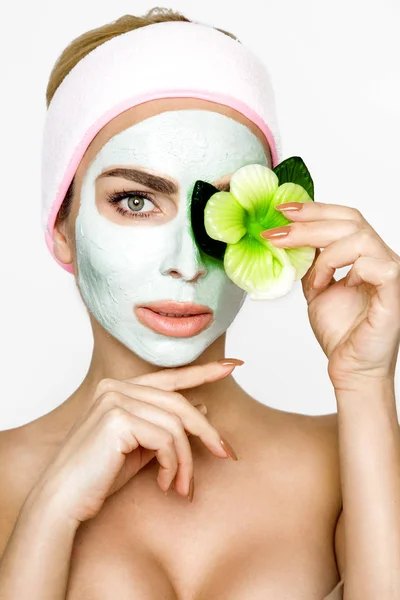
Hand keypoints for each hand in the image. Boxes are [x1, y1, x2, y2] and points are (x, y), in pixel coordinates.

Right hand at [25, 361, 238, 524]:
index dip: (204, 372)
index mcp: (119, 388)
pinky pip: (166, 438)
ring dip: (186, 460)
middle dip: (207, 431)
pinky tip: (164, 483)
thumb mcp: (141, 448)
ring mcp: (114, 399)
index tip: (234, 365)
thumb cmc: (99, 476)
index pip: (170, 377)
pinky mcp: (117, 418)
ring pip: (176, 424)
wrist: (64, 500)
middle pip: (179, 402)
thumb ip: (166, 426)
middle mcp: (115, 387)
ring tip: (182, 486)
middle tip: (227, 454)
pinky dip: (173, 464)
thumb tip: (203, 406)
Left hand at [262, 202, 399, 386]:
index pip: (344, 217)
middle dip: (308, 224)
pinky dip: (349, 271)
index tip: (282, 211)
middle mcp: (380, 258)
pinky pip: (376, 264)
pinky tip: (336, 286)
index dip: (314, 210)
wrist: (350, 367)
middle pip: (350, 221)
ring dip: (326, 255)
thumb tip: (289, 235)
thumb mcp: (315, 287)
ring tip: (313, 280)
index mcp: (364, 254)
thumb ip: (310, 262)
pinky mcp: (394, 291)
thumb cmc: (340, 331)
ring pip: (360, 238)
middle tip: (277, 235)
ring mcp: (390, 272)